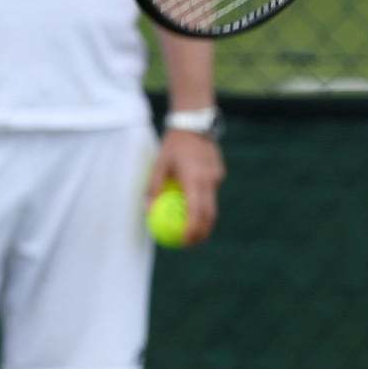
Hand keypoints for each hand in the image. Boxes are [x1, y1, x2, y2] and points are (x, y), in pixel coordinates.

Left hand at [149, 130, 223, 244]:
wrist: (194, 124)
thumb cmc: (173, 145)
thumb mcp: (159, 165)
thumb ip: (154, 188)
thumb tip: (148, 211)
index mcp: (193, 179)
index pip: (196, 211)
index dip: (193, 229)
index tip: (185, 241)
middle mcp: (208, 180)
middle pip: (209, 214)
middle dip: (202, 232)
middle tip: (191, 243)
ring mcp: (216, 177)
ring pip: (213, 205)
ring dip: (205, 220)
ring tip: (194, 231)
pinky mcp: (219, 173)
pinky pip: (211, 192)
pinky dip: (203, 202)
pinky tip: (194, 203)